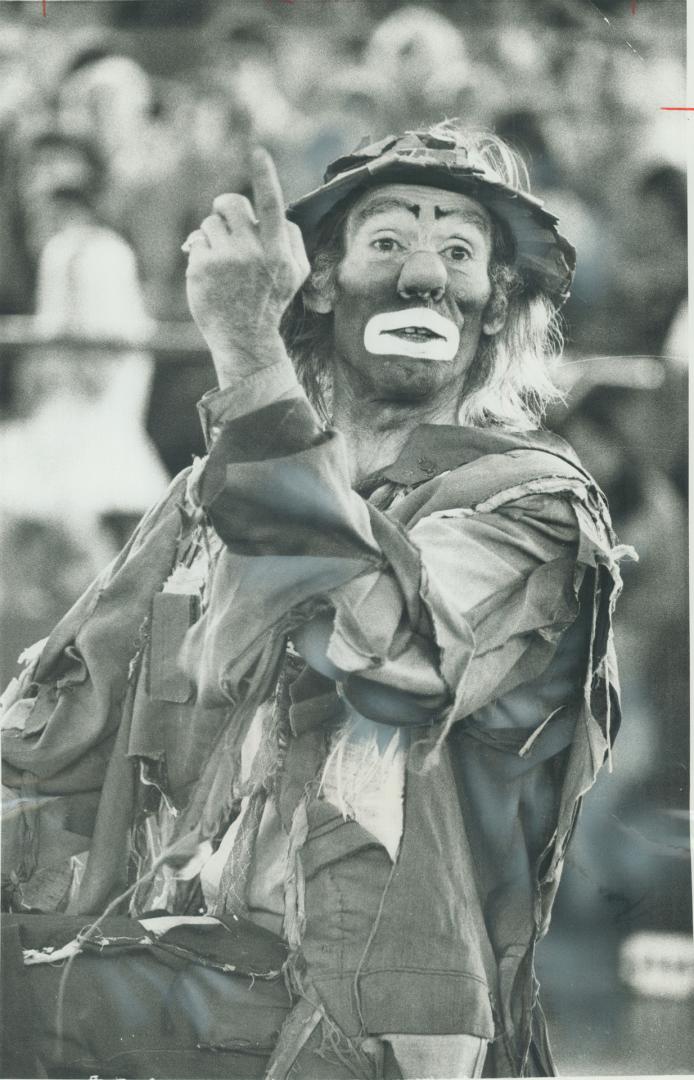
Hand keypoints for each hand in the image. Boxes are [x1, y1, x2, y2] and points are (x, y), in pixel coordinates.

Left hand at [184, 147, 309, 384]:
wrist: (245, 338)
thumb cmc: (270, 300)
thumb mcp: (294, 273)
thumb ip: (289, 238)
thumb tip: (273, 209)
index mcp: (278, 252)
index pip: (271, 205)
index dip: (264, 176)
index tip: (258, 152)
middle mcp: (253, 252)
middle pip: (231, 203)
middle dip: (226, 208)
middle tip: (228, 225)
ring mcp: (225, 260)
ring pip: (211, 222)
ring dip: (215, 236)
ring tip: (224, 264)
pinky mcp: (202, 267)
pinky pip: (198, 241)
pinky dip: (203, 253)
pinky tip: (213, 276)